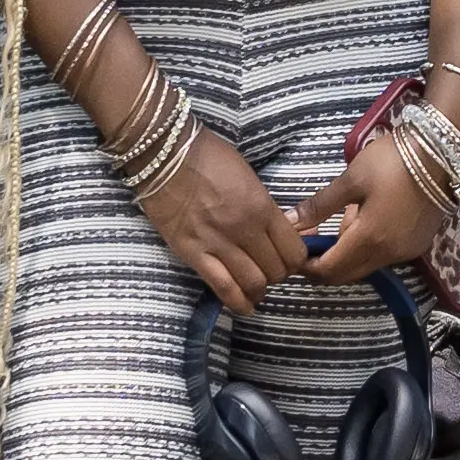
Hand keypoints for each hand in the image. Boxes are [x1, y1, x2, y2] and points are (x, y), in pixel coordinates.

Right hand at [128, 107, 295, 316]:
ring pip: (253, 283)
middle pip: (276, 270)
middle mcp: (244, 229)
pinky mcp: (193, 254)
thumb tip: (285, 231)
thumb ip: (266, 207)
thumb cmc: (208, 156)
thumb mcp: (248, 176)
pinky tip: (245, 305)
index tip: (289, 258)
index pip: (294, 250)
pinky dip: (238, 302)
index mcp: (262, 206)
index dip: (296, 260)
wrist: (163, 154)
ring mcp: (218, 243)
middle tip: (270, 271)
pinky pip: (223, 288)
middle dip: (278, 275)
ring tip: (256, 286)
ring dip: (259, 289)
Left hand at [297, 122, 459, 286]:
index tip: (294, 254)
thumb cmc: (392, 161)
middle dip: (325, 265)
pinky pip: (383, 256)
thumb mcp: (351, 179)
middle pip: (347, 274)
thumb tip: (289, 223)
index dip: (308, 268)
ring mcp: (406, 252)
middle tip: (310, 241)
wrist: (441, 151)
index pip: (329, 270)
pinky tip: (366, 221)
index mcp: (369, 239)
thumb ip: (319, 206)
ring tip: (342, 219)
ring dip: (347, 254)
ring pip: (365, 265)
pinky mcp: (418, 245)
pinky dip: (368, 248)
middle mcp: (388, 254)